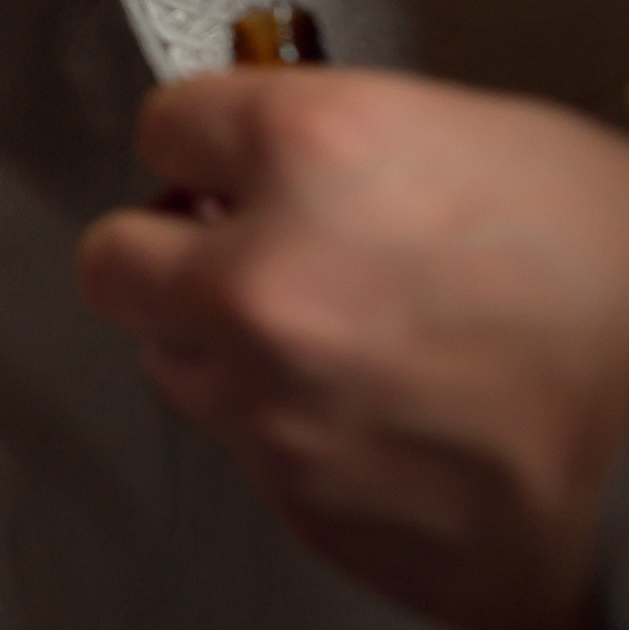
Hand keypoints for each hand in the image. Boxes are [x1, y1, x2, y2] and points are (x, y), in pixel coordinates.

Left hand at [75, 66, 628, 629]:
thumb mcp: (512, 149)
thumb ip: (366, 149)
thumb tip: (304, 164)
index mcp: (318, 155)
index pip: (168, 125)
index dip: (202, 142)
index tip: (216, 157)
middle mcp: (262, 280)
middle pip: (116, 257)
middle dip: (163, 251)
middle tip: (220, 253)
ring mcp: (268, 404)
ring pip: (173, 363)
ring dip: (222, 349)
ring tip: (330, 350)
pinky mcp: (297, 504)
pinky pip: (252, 454)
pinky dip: (297, 437)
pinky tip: (388, 428)